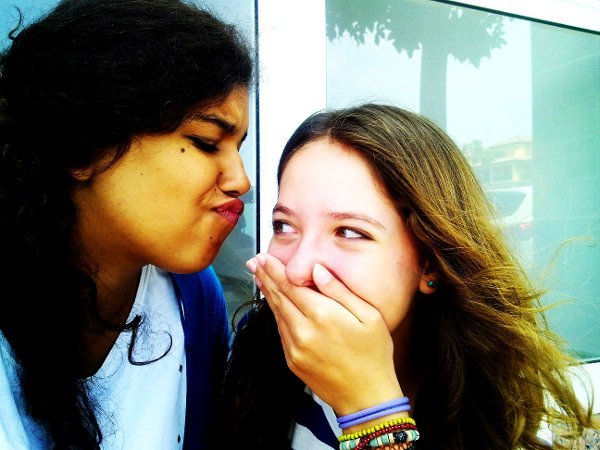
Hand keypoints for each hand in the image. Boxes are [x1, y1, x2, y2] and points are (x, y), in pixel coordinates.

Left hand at [246, 253, 402, 415]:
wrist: (366, 398)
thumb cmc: (374, 355)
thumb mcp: (369, 317)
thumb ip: (339, 291)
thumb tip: (317, 270)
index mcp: (322, 315)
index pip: (291, 285)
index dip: (275, 269)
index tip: (263, 257)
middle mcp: (303, 330)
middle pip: (278, 297)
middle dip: (265, 277)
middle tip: (253, 262)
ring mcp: (294, 348)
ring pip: (276, 314)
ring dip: (266, 293)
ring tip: (259, 277)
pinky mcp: (292, 360)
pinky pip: (280, 331)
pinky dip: (275, 314)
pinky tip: (274, 304)